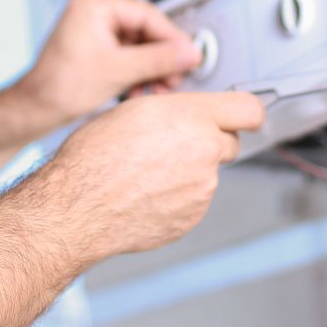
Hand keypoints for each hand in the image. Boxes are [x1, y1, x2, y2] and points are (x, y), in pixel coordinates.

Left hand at [14, 0, 203, 126]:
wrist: (35, 110)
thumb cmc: (59, 86)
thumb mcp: (118, 71)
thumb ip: (158, 60)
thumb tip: (188, 52)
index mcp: (94, 6)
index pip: (147, 15)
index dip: (172, 38)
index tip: (189, 55)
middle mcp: (94, 14)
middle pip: (145, 31)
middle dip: (162, 58)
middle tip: (176, 76)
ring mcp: (95, 32)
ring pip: (139, 47)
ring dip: (152, 69)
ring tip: (160, 88)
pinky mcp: (96, 51)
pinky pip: (128, 57)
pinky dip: (139, 74)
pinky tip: (143, 91)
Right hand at [38, 91, 267, 260]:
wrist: (77, 207)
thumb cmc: (94, 158)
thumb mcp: (133, 110)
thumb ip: (175, 111)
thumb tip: (189, 114)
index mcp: (190, 117)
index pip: (249, 110)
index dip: (244, 113)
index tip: (242, 116)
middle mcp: (204, 151)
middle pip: (230, 143)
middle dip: (209, 141)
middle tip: (174, 144)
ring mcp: (202, 188)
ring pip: (207, 173)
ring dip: (188, 171)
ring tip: (146, 172)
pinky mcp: (192, 216)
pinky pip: (193, 201)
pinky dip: (176, 197)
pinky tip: (145, 193)